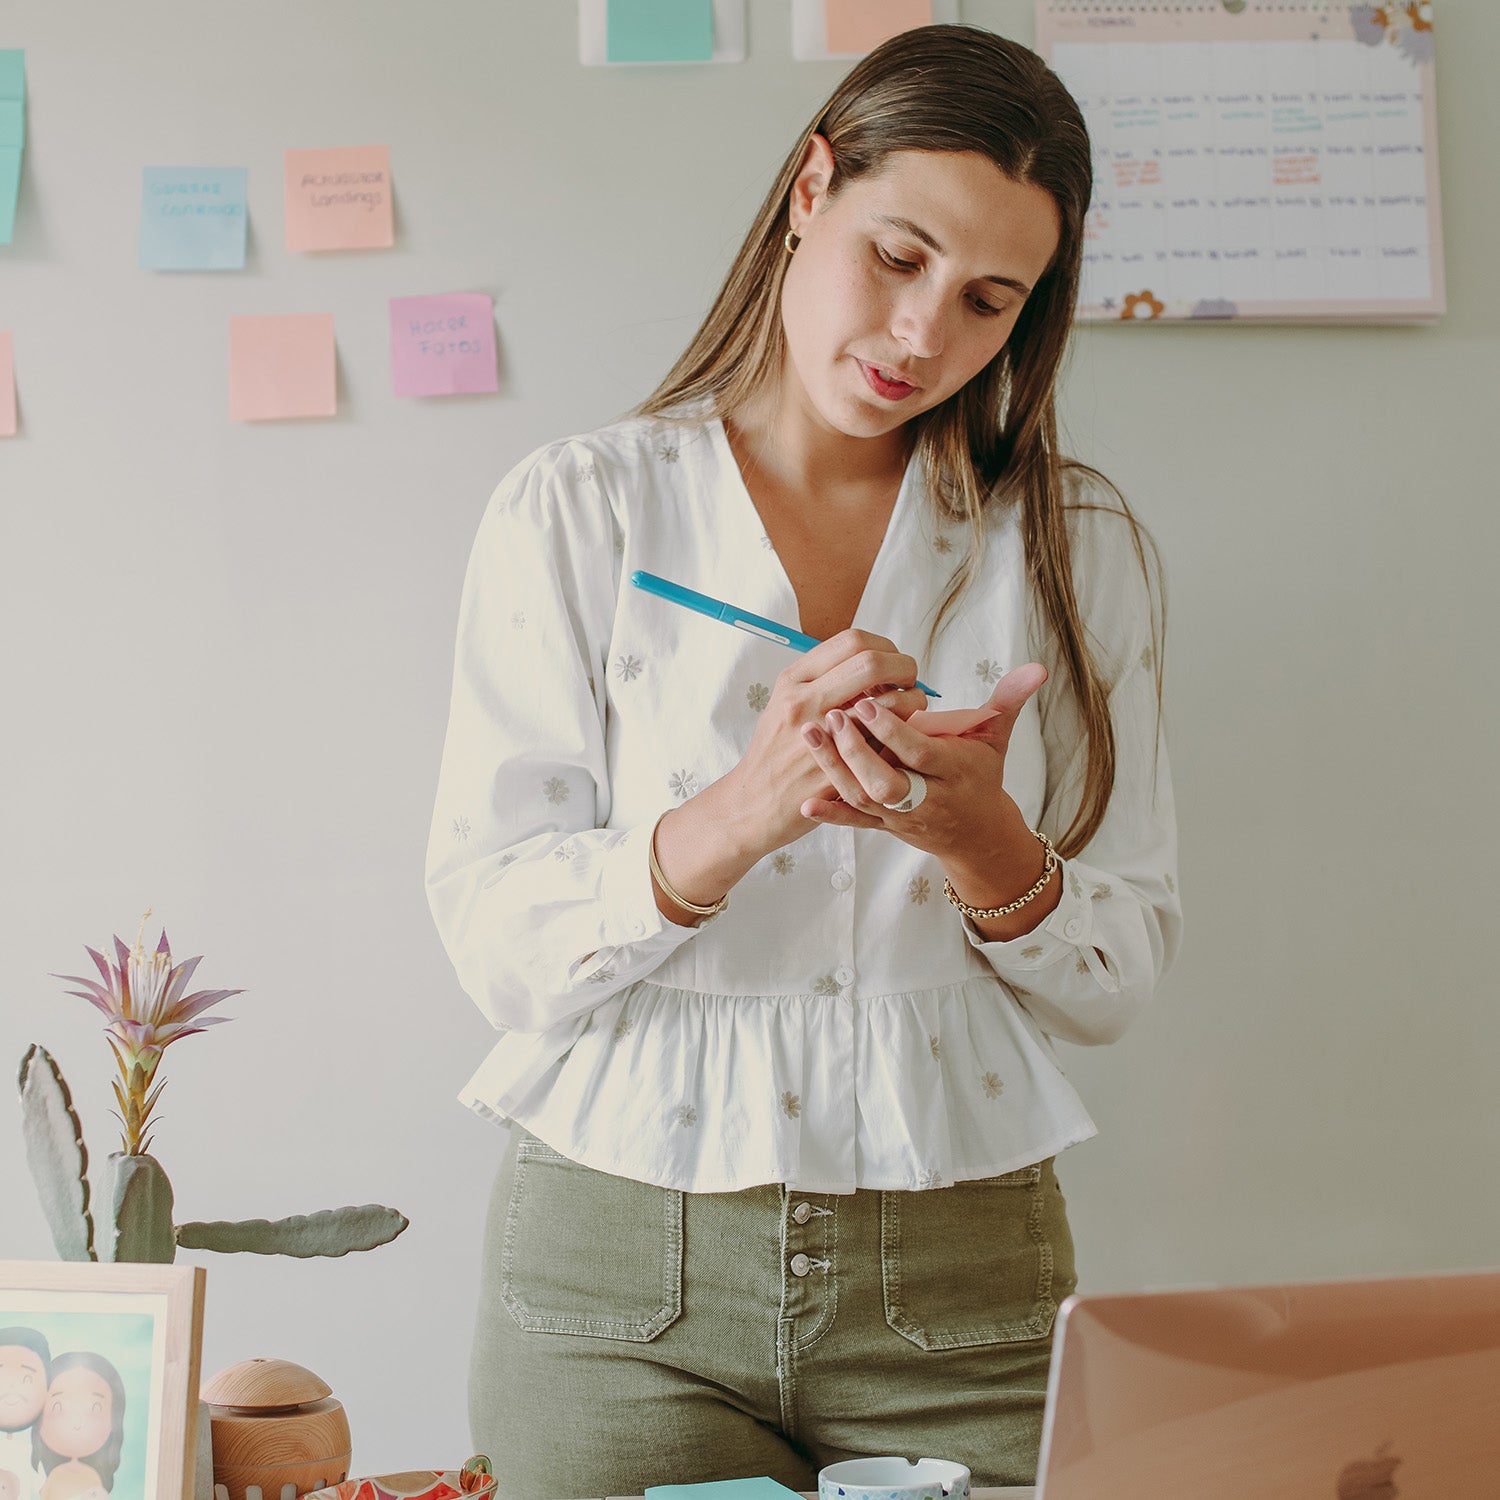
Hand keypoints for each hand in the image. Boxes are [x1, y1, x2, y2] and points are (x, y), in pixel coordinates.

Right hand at [712, 628, 928, 859]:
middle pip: (871, 663)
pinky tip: (902, 733)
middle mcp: (804, 702)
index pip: (852, 642)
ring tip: (912, 704)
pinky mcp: (839, 768)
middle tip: (909, 678)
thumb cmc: (775, 751)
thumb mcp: (784, 703)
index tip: (892, 658)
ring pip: (886, 704)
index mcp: (793, 680)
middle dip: (903, 667)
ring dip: (911, 700)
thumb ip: (821, 680)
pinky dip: (903, 732)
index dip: (884, 647)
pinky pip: (885, 742)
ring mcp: (821, 736)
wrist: (756, 801)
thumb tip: (870, 659)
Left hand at [798, 663, 1048, 867]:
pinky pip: (857, 824)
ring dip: (835, 769)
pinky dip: (832, 815)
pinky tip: (806, 803)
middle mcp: (928, 797)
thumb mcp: (995, 740)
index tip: (868, 700)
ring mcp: (903, 816)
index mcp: (955, 771)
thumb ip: (1008, 702)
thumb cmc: (981, 778)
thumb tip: (1036, 667)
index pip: (921, 752)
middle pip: (888, 781)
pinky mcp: (885, 827)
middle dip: (858, 751)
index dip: (894, 730)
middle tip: (833, 714)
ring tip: (810, 733)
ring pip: (866, 799)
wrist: (976, 835)